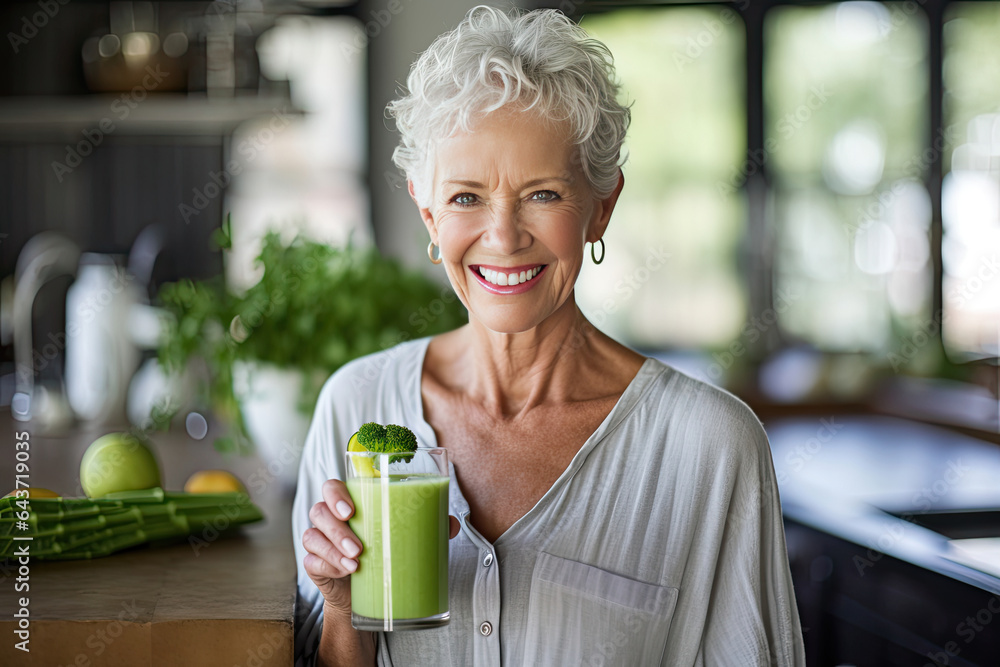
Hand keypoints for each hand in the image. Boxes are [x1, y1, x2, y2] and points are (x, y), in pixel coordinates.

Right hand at [301, 479, 461, 615]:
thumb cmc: (384, 550)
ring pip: (313, 536)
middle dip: (337, 529)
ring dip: (333, 549)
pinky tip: (344, 573)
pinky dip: (327, 566)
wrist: (367, 591)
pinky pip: (312, 561)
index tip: (351, 511)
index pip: (332, 487)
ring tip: (355, 564)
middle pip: (319, 511)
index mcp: (349, 502)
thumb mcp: (404, 534)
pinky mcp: (314, 564)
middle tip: (359, 547)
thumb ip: (427, 524)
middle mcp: (329, 518)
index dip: (336, 495)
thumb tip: (452, 524)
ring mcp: (319, 540)